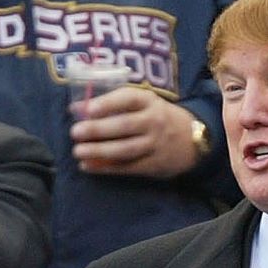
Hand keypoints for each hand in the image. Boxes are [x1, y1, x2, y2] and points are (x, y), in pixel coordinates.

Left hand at [70, 87, 200, 178]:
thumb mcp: (143, 103)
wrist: (193, 139)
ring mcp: (155, 144)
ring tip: (78, 152)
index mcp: (149, 101)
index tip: (87, 109)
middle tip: (75, 132)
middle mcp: (154, 121)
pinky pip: (127, 167)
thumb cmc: (156, 117)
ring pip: (125, 149)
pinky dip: (106, 168)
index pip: (128, 99)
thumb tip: (75, 109)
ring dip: (99, 151)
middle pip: (124, 125)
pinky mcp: (154, 164)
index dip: (107, 103)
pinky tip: (87, 166)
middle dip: (98, 129)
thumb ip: (113, 104)